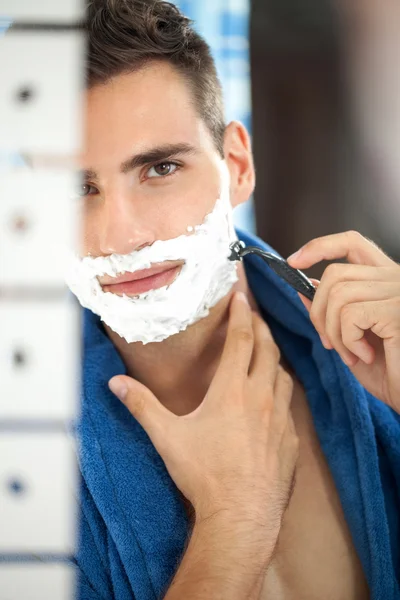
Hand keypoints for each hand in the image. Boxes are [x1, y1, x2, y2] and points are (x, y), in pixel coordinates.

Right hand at [108, 291, 298, 535]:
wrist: (242, 514)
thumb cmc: (204, 473)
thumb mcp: (167, 436)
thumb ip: (141, 405)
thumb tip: (114, 383)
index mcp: (232, 390)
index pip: (242, 339)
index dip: (242, 314)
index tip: (241, 297)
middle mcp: (261, 398)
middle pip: (268, 350)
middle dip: (262, 328)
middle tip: (254, 317)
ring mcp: (280, 419)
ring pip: (283, 376)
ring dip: (274, 359)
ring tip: (266, 353)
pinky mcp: (290, 440)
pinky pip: (290, 406)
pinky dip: (282, 392)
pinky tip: (274, 400)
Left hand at [288, 230, 399, 411]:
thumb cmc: (390, 372)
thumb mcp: (351, 338)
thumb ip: (332, 311)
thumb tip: (304, 286)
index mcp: (386, 279)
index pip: (352, 243)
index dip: (320, 247)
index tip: (294, 261)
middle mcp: (395, 278)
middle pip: (334, 274)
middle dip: (318, 312)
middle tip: (328, 344)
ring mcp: (398, 291)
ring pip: (337, 295)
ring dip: (334, 333)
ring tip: (352, 356)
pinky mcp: (396, 309)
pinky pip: (350, 314)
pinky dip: (347, 340)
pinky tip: (365, 356)